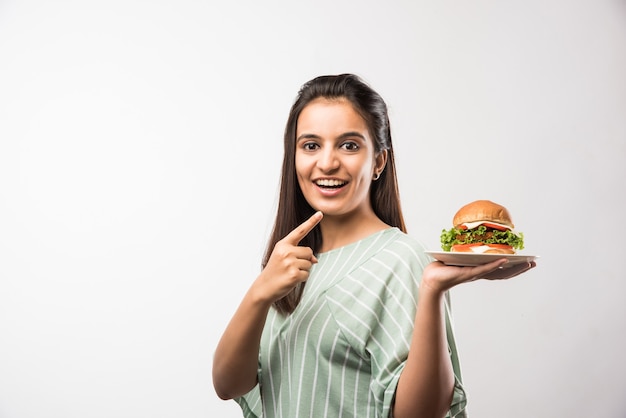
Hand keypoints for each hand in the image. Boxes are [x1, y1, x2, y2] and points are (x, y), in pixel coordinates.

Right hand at [252, 211, 322, 303]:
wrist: (264, 287)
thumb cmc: (275, 271)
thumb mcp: (284, 258)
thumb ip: (300, 254)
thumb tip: (315, 260)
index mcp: (282, 244)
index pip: (300, 231)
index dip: (311, 222)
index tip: (320, 213)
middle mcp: (286, 251)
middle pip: (309, 251)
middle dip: (305, 260)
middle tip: (291, 267)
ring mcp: (290, 263)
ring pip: (309, 263)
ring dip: (303, 270)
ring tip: (289, 273)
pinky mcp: (294, 274)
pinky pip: (307, 274)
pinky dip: (302, 279)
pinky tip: (291, 280)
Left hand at [420, 258, 536, 293]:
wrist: (431, 278)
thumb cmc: (445, 267)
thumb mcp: (460, 256)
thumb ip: (470, 250)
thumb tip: (477, 236)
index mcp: (480, 271)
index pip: (502, 270)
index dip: (516, 267)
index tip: (529, 261)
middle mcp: (480, 274)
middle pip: (504, 273)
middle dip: (520, 268)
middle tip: (534, 263)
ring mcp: (475, 275)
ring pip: (497, 272)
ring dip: (512, 268)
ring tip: (526, 263)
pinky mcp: (468, 274)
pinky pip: (483, 269)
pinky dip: (494, 265)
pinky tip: (504, 260)